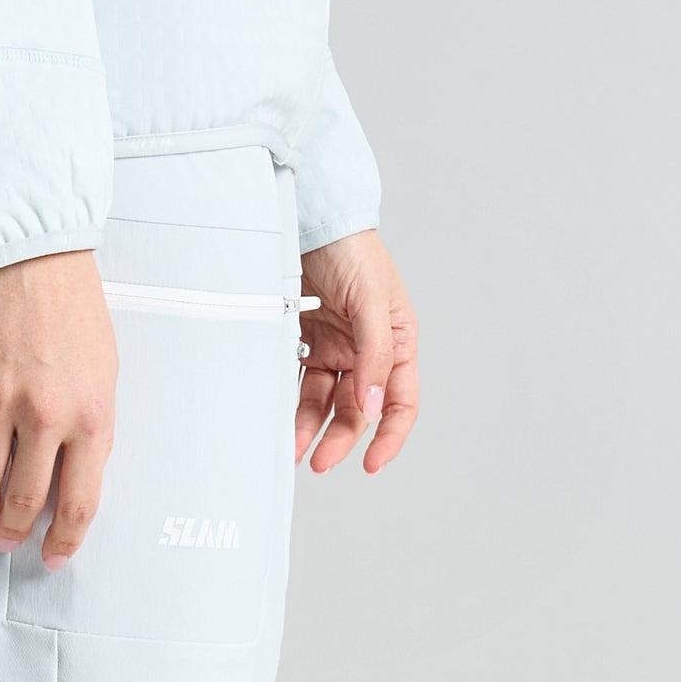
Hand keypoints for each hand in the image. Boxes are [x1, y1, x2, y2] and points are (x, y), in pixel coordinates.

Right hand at [0, 248, 119, 568]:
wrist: (30, 253)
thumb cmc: (73, 308)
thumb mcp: (104, 372)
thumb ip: (92, 429)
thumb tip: (71, 481)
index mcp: (91, 415)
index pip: (77, 503)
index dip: (63, 540)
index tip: (53, 555)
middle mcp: (45, 415)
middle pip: (24, 501)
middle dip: (15, 529)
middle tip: (9, 538)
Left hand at [293, 229, 418, 473]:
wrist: (310, 218)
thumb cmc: (352, 249)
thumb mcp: (372, 300)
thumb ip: (375, 354)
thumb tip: (373, 407)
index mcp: (395, 342)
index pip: (400, 401)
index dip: (390, 436)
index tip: (372, 463)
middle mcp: (366, 350)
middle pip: (358, 408)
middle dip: (341, 438)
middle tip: (320, 460)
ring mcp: (333, 346)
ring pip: (324, 400)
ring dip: (311, 426)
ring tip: (292, 448)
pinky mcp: (304, 339)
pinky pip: (297, 379)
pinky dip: (290, 401)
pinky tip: (279, 417)